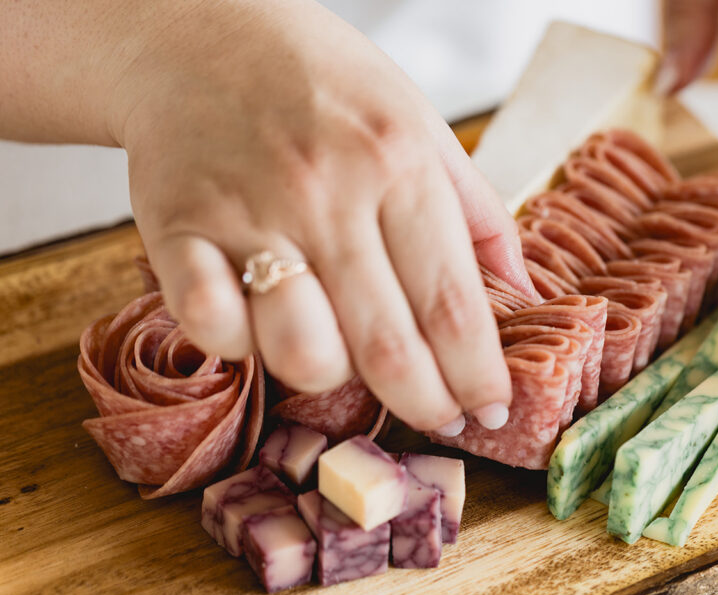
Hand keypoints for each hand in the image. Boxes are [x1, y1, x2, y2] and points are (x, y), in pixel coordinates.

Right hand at [105, 0, 532, 432]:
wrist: (197, 32)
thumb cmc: (322, 83)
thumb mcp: (420, 124)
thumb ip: (477, 213)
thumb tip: (526, 294)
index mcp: (398, 163)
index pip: (452, 303)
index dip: (478, 375)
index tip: (491, 412)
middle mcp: (326, 192)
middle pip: (388, 346)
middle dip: (425, 404)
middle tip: (439, 418)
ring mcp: (247, 214)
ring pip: (301, 354)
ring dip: (332, 380)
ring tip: (345, 358)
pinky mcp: (176, 230)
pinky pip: (214, 329)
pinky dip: (242, 347)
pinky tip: (261, 327)